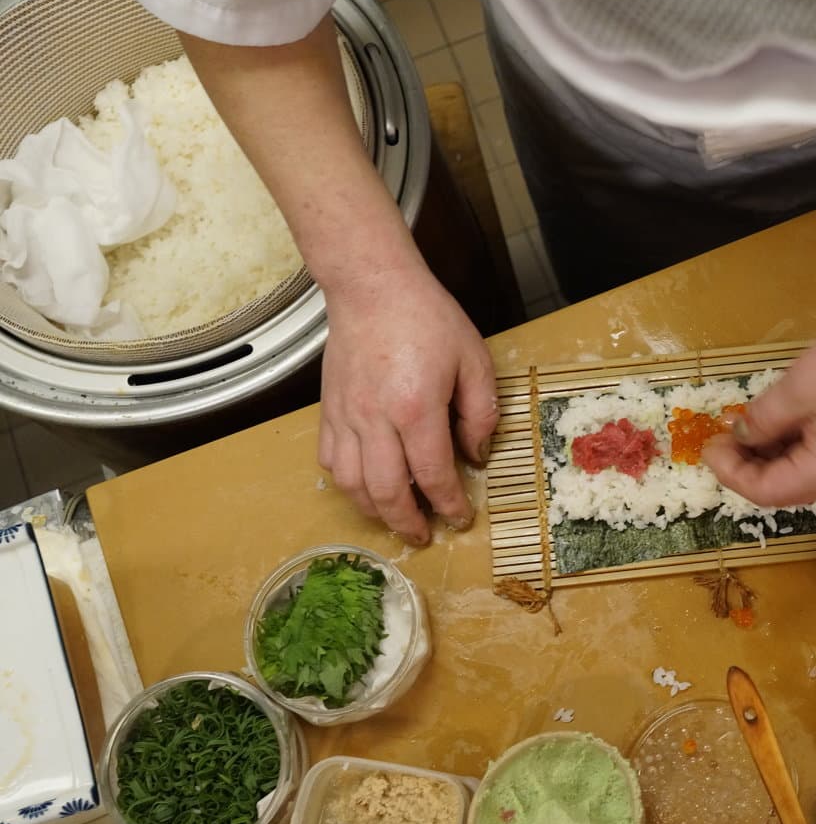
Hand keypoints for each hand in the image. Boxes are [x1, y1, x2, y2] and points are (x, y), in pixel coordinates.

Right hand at [317, 268, 497, 544]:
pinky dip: (347, 483)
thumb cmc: (427, 319)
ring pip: (352, 484)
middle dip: (408, 522)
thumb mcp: (474, 360)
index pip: (434, 474)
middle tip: (424, 536)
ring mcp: (346, 416)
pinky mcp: (327, 409)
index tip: (460, 518)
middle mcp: (375, 419)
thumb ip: (480, 413)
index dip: (448, 504)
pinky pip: (329, 460)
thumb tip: (476, 456)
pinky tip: (365, 486)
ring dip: (374, 511)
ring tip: (396, 519)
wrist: (372, 287)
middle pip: (387, 491)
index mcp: (416, 409)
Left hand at [703, 318, 815, 505]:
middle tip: (723, 433)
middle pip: (784, 487)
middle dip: (747, 465)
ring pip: (801, 471)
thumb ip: (763, 419)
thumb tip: (742, 436)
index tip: (709, 444)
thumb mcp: (797, 389)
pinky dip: (792, 442)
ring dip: (769, 452)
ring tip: (746, 421)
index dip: (730, 473)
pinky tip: (779, 417)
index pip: (765, 492)